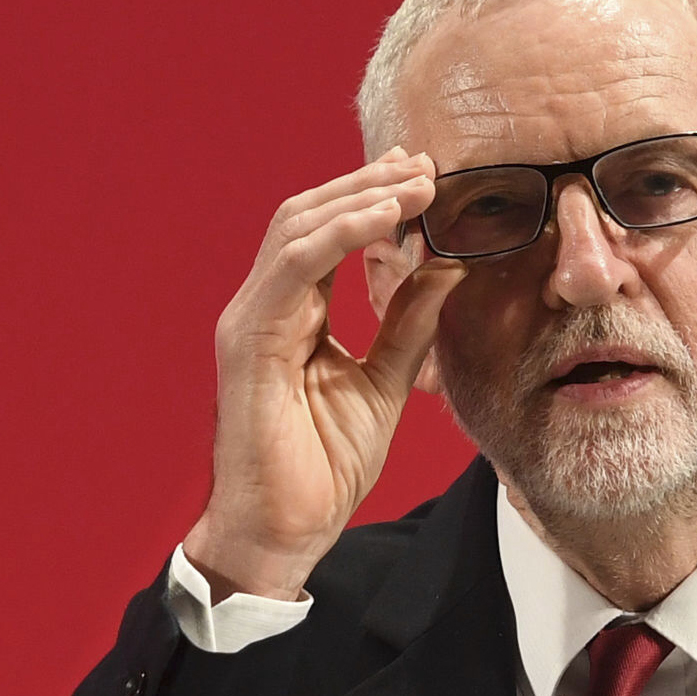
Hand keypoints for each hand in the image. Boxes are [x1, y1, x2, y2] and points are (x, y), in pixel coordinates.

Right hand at [185, 149, 466, 598]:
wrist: (284, 532)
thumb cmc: (323, 468)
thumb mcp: (384, 383)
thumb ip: (408, 326)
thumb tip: (447, 269)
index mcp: (291, 315)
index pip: (326, 234)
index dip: (372, 199)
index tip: (427, 178)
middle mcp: (263, 307)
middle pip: (308, 215)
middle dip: (368, 184)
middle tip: (429, 163)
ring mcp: (250, 320)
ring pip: (297, 227)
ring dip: (361, 198)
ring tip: (418, 183)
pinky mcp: (249, 341)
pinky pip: (296, 267)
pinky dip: (341, 234)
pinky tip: (386, 219)